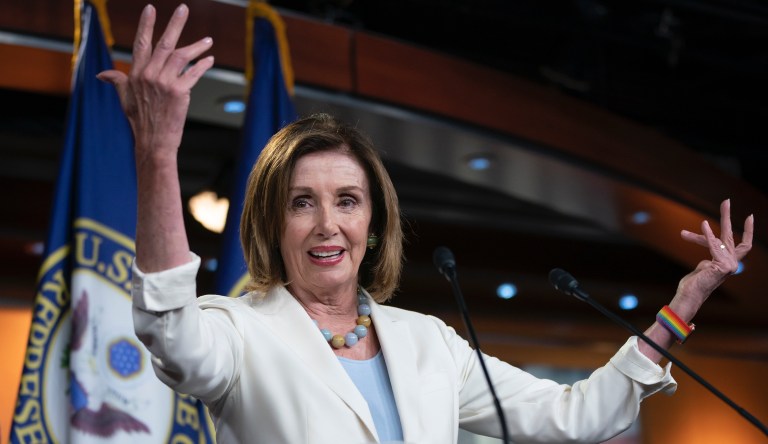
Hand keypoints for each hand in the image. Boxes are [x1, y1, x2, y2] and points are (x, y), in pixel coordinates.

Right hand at [96, 4, 213, 162]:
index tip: (150, 8)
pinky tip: (209, 59)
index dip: (146, 25)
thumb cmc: (140, 121)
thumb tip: (102, 75)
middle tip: (183, 8)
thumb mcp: (124, 99)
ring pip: (182, 56)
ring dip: (197, 46)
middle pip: (164, 43)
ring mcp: (164, 82)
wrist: (153, 141)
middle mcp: (149, 74)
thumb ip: (117, 82)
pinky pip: (193, 73)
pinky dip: (202, 65)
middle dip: (175, 24)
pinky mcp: (179, 92)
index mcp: (136, 73)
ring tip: (208, 41)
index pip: (141, 43)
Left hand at [676, 199, 752, 306]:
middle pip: (731, 236)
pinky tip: (704, 224)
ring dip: (712, 224)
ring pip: (720, 238)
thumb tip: (710, 241)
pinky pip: (713, 245)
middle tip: (726, 200)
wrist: (689, 296)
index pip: (743, 245)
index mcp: (729, 263)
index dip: (748, 231)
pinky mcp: (721, 265)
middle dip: (727, 217)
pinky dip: (707, 234)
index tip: (749, 217)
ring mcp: (728, 265)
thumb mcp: (703, 265)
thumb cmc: (693, 284)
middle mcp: (732, 263)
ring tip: (718, 206)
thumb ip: (710, 254)